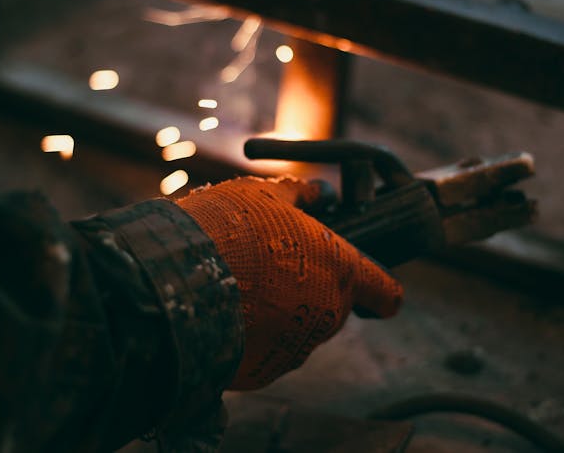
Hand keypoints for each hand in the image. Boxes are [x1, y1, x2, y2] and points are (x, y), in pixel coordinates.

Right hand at [176, 176, 402, 389]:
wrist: (176, 282)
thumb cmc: (228, 230)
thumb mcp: (265, 196)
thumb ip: (301, 194)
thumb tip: (321, 192)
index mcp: (341, 273)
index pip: (387, 294)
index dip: (380, 287)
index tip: (367, 282)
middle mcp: (328, 316)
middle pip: (336, 306)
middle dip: (314, 288)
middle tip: (273, 265)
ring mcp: (296, 348)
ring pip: (301, 328)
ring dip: (282, 310)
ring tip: (243, 285)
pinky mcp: (264, 371)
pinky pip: (268, 349)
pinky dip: (255, 334)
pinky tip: (228, 311)